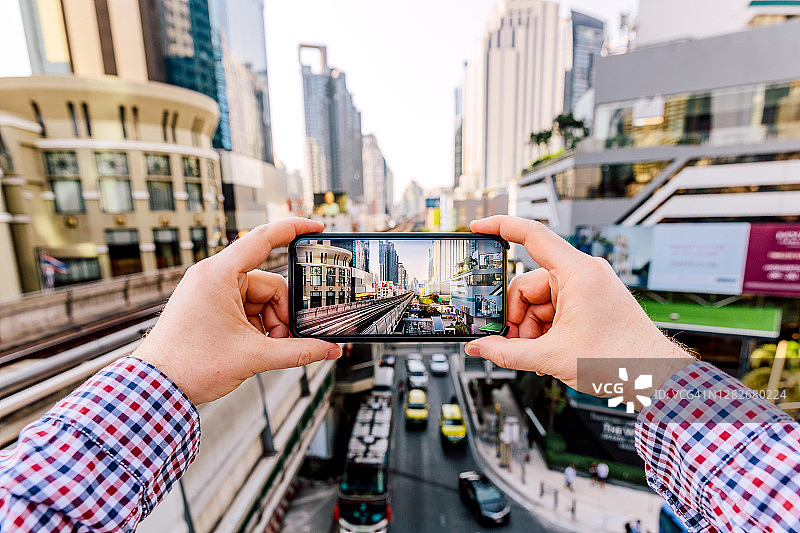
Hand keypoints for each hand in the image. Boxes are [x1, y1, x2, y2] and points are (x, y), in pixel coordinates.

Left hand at [133, 218, 340, 404]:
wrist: (157, 387)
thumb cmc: (190, 365)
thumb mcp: (254, 356)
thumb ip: (298, 351)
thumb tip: (330, 350)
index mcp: (218, 274)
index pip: (264, 238)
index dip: (294, 229)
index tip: (317, 228)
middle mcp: (212, 275)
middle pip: (268, 283)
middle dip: (281, 313)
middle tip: (282, 338)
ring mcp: (209, 289)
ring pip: (259, 298)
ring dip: (269, 322)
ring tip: (263, 348)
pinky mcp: (208, 303)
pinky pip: (244, 306)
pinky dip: (256, 324)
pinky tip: (253, 345)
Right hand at [465, 216, 694, 400]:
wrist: (654, 374)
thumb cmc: (622, 358)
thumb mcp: (552, 356)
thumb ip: (508, 352)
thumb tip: (480, 348)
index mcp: (578, 272)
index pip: (532, 235)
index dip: (500, 226)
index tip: (478, 226)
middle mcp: (584, 273)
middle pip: (529, 284)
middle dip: (518, 316)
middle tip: (518, 342)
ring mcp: (588, 287)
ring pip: (540, 300)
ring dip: (531, 328)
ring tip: (539, 353)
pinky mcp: (591, 300)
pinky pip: (555, 308)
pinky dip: (546, 329)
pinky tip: (548, 350)